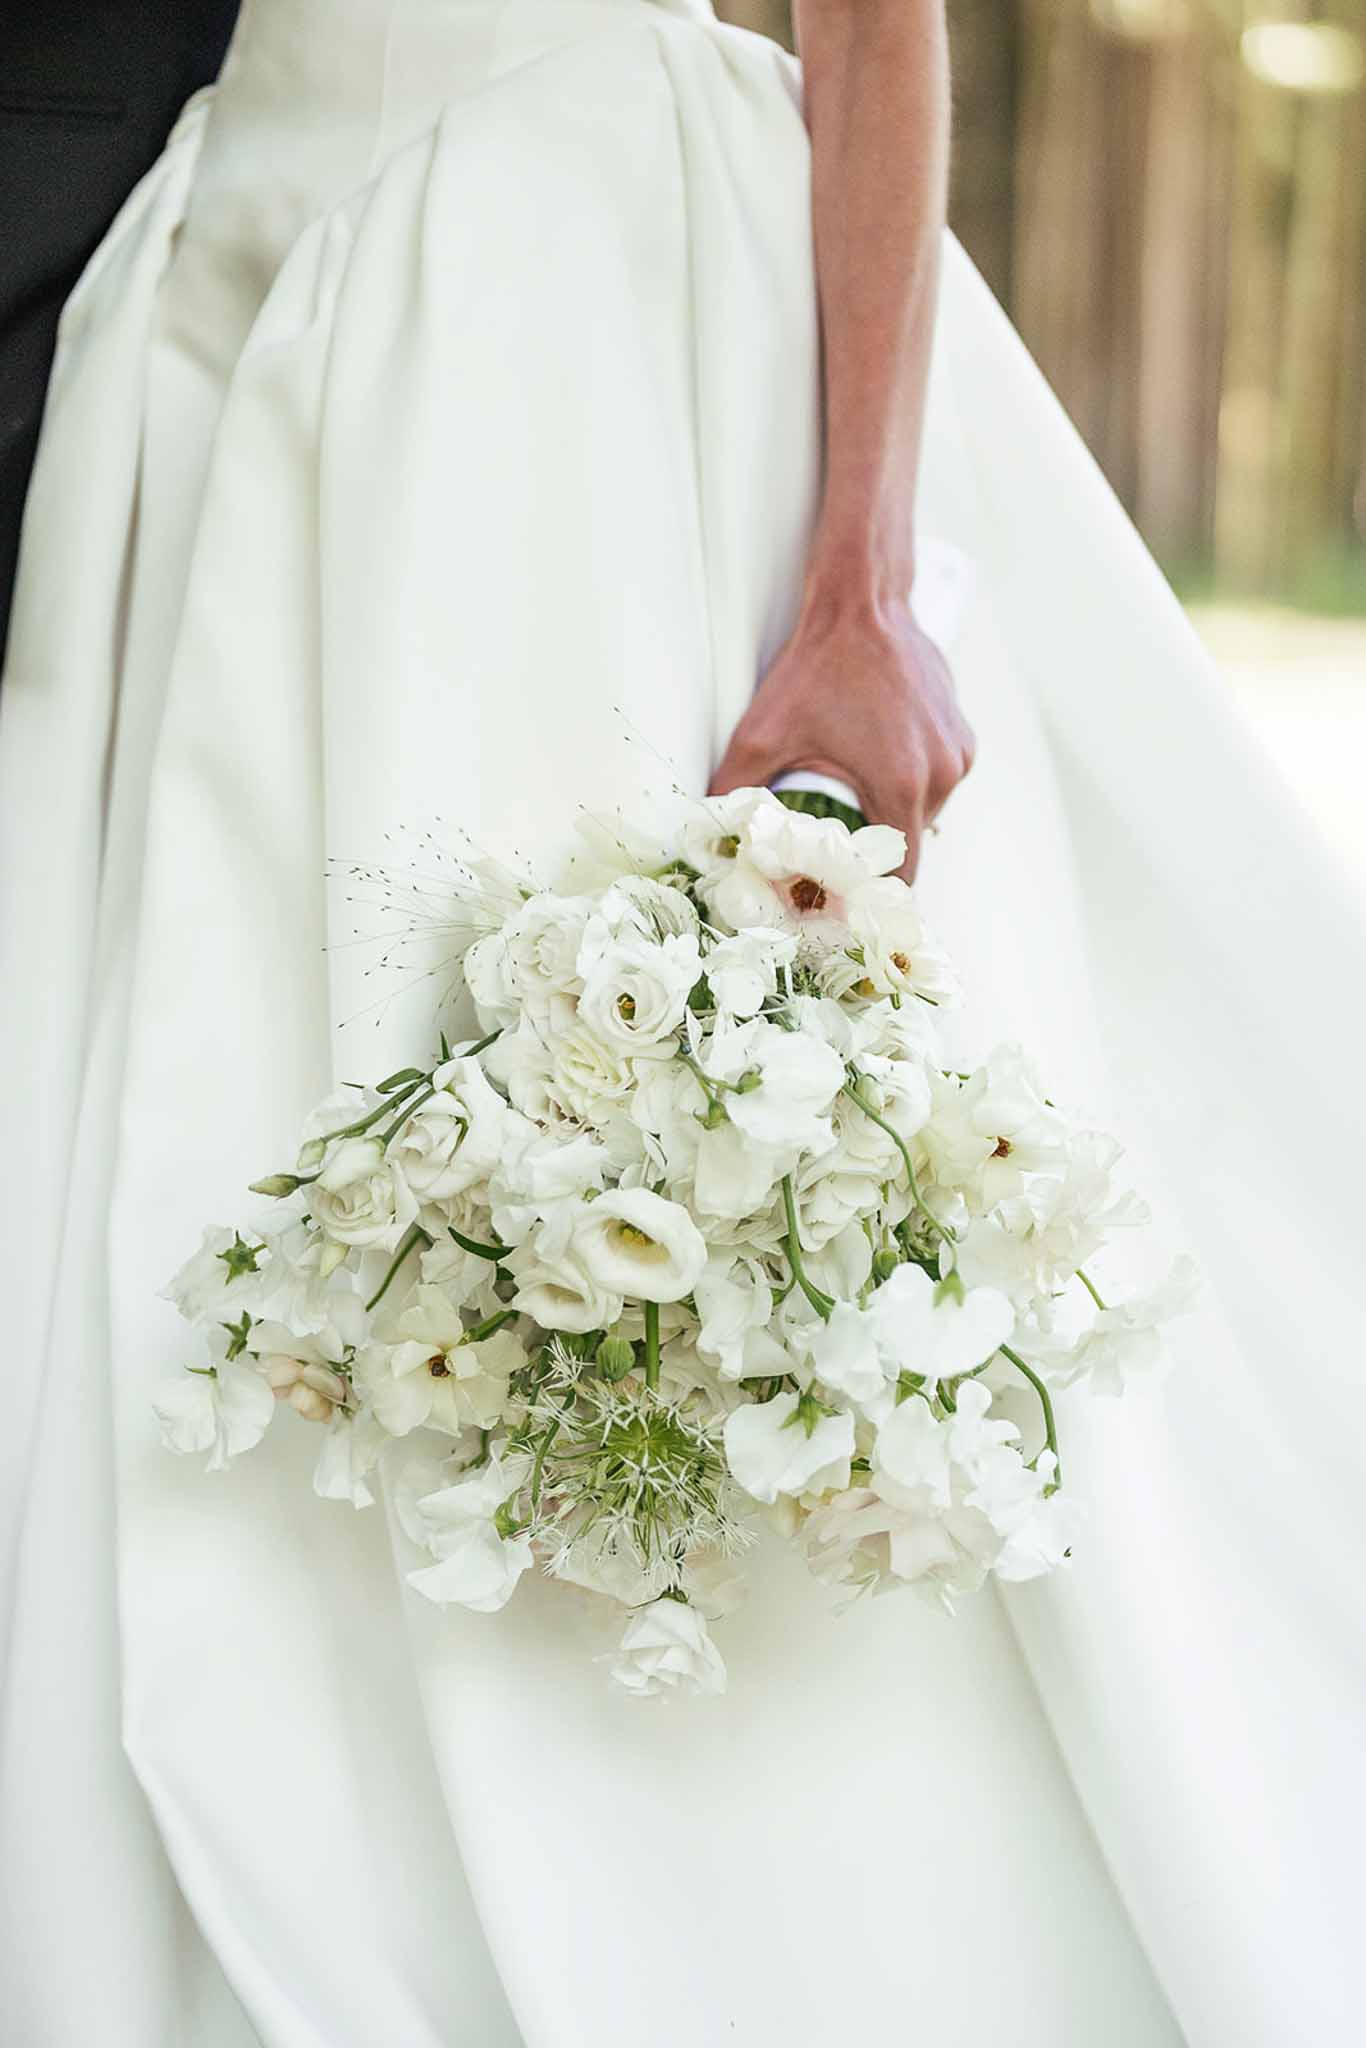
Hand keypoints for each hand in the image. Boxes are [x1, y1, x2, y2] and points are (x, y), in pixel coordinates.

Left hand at [709, 595, 974, 878]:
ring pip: (925, 814)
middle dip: (872, 855)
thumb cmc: (816, 666)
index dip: (869, 896)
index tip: (842, 903)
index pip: (898, 876)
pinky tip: (876, 766)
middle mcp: (941, 774)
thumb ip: (732, 789)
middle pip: (908, 846)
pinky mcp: (962, 736)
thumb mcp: (762, 732)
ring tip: (852, 804)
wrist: (862, 604)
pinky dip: (910, 785)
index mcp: (900, 784)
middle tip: (832, 854)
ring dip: (891, 817)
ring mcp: (958, 753)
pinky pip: (937, 782)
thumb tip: (707, 831)